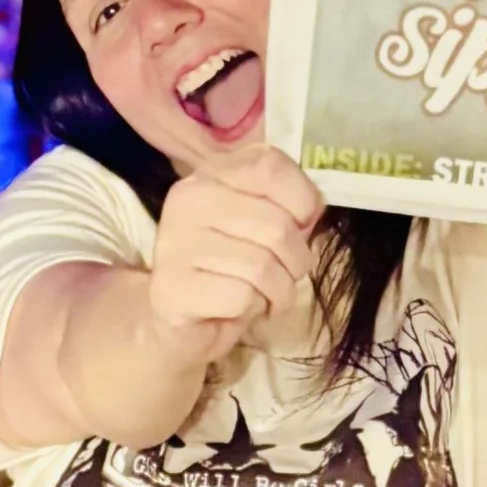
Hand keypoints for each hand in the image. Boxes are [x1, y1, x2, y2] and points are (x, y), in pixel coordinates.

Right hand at [146, 142, 324, 363]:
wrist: (182, 319)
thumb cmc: (231, 269)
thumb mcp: (263, 227)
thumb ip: (287, 207)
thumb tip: (312, 210)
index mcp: (212, 174)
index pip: (271, 167)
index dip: (302, 199)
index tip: (302, 225)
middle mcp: (189, 199)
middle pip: (277, 225)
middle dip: (296, 260)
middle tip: (285, 274)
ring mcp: (177, 242)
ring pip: (263, 265)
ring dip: (279, 291)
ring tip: (266, 295)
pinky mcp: (174, 287)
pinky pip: (241, 296)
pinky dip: (253, 309)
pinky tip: (240, 309)